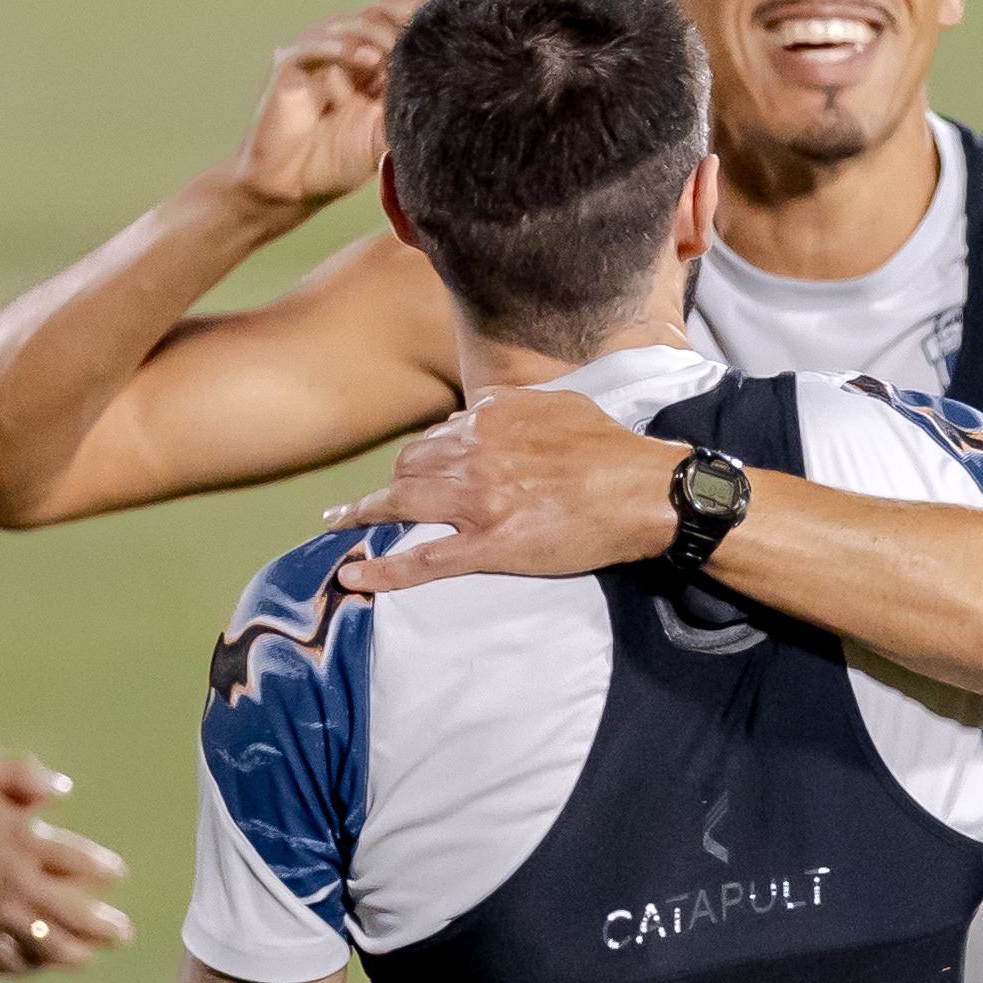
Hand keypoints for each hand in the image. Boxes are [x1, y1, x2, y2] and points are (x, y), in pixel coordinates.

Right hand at [0, 735, 132, 973]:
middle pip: (74, 917)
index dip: (103, 870)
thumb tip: (62, 789)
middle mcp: (12, 887)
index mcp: (23, 841)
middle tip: (121, 935)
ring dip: (72, 956)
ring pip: (42, 949)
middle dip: (104, 929)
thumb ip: (22, 777)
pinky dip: (19, 968)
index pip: (81, 863)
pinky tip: (26, 968)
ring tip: (85, 960)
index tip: (116, 875)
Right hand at [231, 0, 480, 217]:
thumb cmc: (341, 159)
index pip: (412, 2)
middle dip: (419, 2)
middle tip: (444, 8)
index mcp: (378, 51)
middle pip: (388, 4)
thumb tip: (475, 89)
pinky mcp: (289, 63)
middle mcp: (349, 41)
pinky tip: (367, 61)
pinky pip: (317, 46)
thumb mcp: (393, 131)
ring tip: (404, 52)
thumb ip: (421, 105)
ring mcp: (318, 48)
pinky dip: (343, 51)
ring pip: (357, 23)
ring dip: (384, 35)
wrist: (291, 189)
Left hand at [331, 390, 681, 594]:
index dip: (417, 458)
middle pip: (406, 468)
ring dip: (363, 517)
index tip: (409, 472)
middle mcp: (474, 454)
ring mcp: (478, 502)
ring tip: (339, 527)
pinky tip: (353, 577)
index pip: (432, 437)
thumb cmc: (610, 448)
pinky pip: (424, 560)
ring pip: (402, 506)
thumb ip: (511, 406)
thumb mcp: (558, 405)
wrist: (643, 490)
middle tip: (368, 504)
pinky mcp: (490, 545)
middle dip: (386, 485)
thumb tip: (478, 412)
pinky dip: (383, 569)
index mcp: (489, 419)